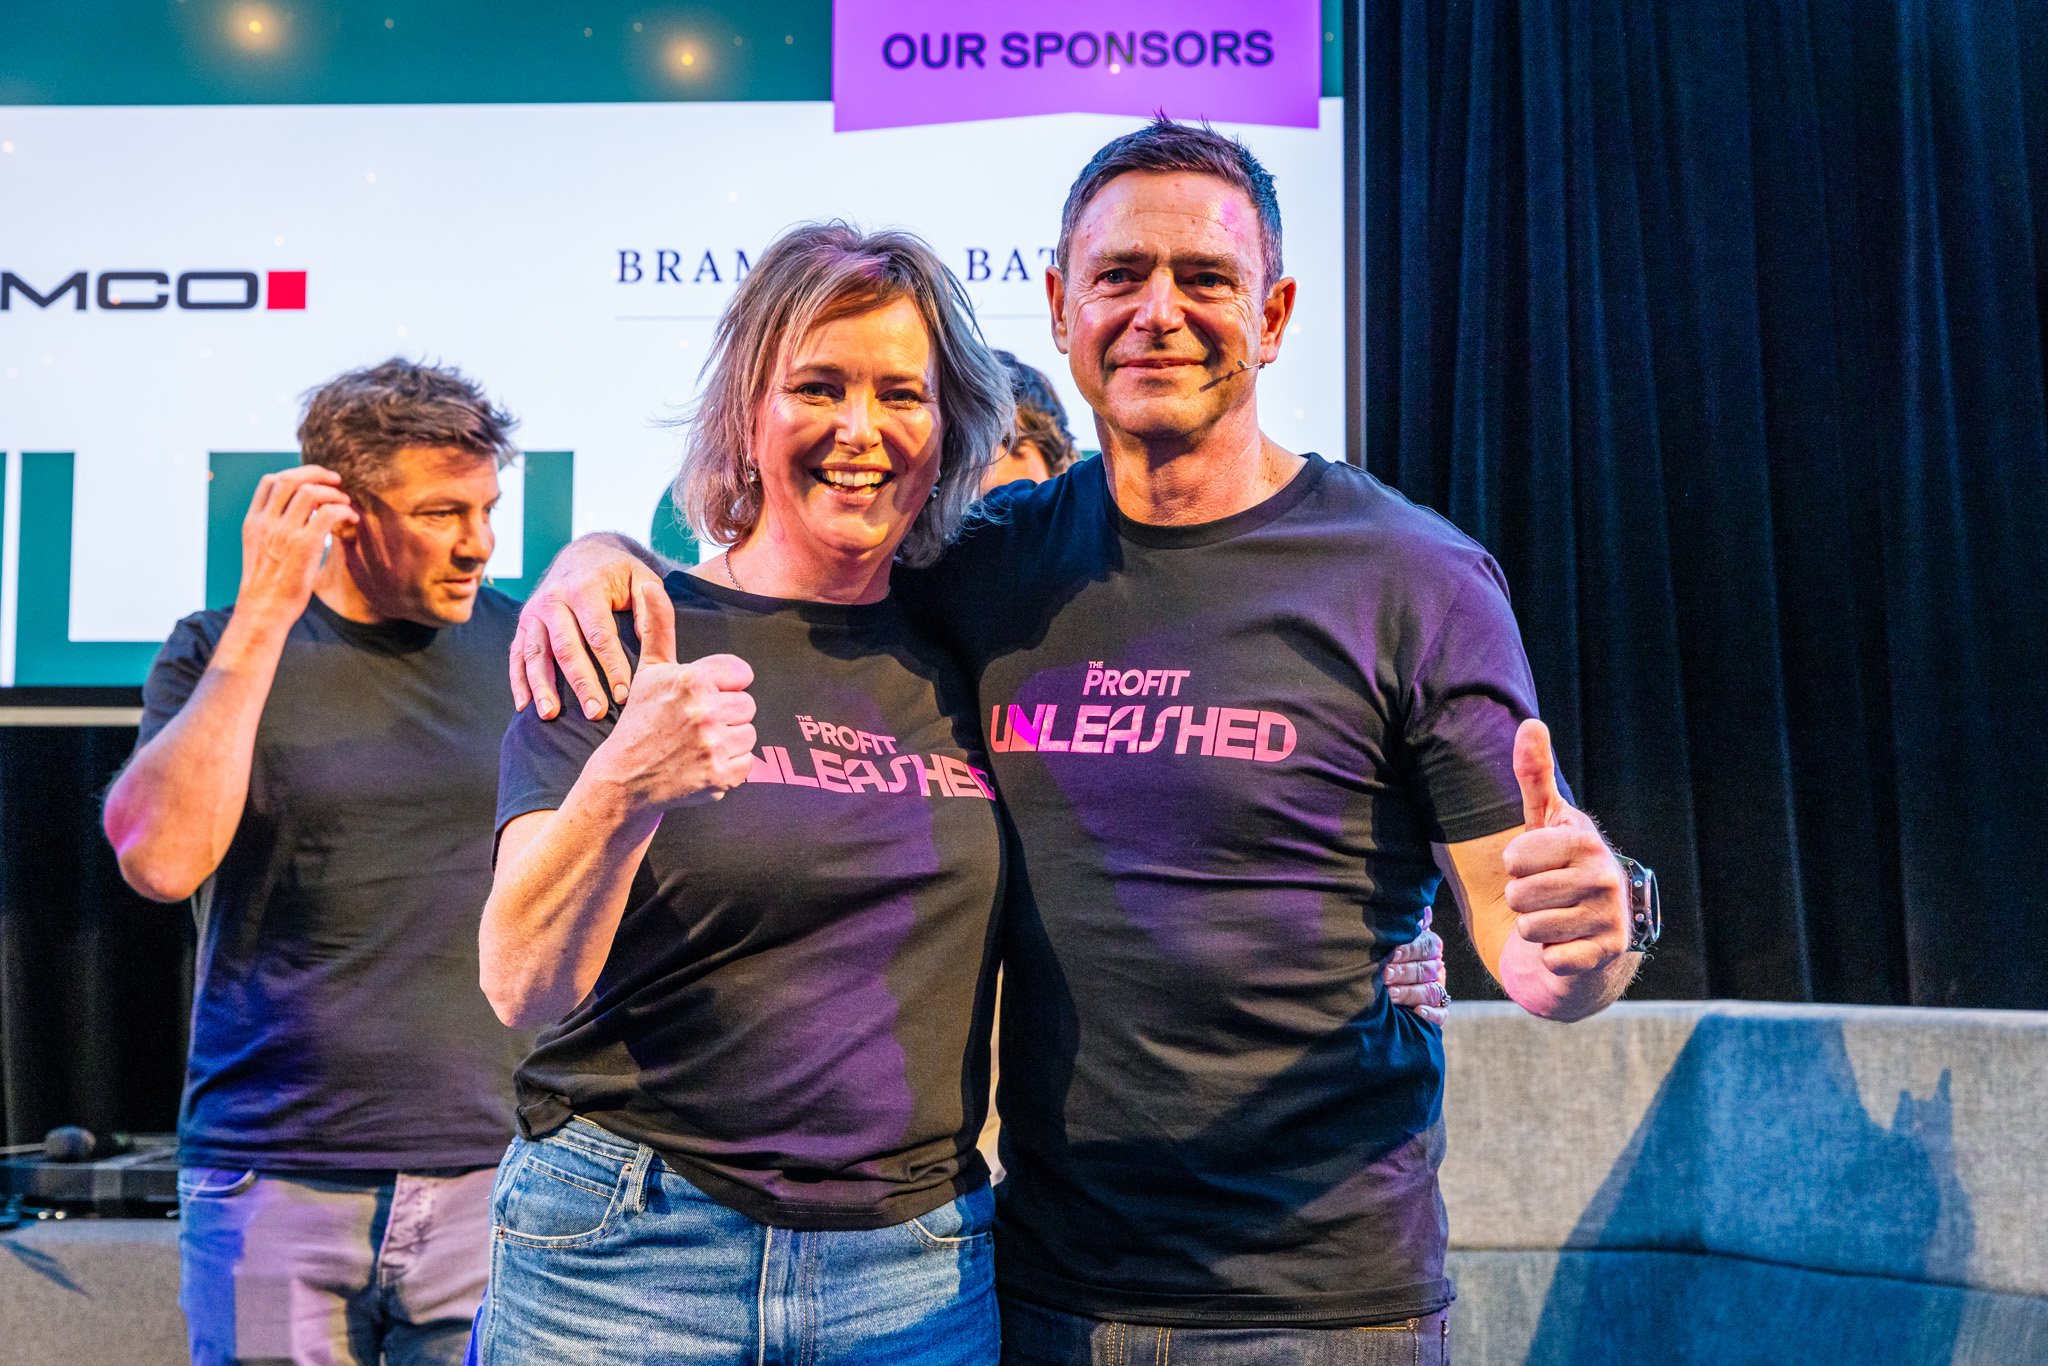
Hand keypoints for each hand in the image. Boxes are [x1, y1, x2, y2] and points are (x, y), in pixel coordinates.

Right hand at [237, 466, 356, 621]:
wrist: (263, 610)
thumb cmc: (268, 585)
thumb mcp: (261, 550)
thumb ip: (274, 529)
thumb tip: (304, 515)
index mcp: (253, 522)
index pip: (270, 482)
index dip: (296, 474)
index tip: (314, 480)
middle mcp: (266, 523)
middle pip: (290, 479)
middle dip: (317, 473)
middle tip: (336, 481)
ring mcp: (284, 533)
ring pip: (310, 492)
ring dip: (333, 492)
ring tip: (345, 502)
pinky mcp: (304, 546)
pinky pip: (328, 513)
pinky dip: (343, 510)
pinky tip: (350, 518)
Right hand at [511, 535, 670, 719]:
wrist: (582, 553)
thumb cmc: (619, 573)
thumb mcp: (641, 579)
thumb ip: (649, 608)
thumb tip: (649, 644)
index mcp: (586, 588)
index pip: (599, 634)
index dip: (611, 666)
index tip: (623, 695)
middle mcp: (554, 599)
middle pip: (566, 648)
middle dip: (581, 683)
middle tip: (595, 713)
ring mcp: (534, 612)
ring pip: (536, 654)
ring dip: (543, 687)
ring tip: (551, 715)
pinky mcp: (523, 624)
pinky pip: (517, 654)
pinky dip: (519, 681)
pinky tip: (525, 706)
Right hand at [586, 580, 756, 812]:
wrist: (624, 778)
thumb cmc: (641, 720)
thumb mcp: (649, 670)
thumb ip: (659, 626)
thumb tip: (649, 585)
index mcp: (692, 679)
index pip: (742, 675)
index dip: (724, 687)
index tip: (701, 698)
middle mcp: (704, 710)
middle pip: (748, 706)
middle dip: (727, 715)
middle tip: (695, 725)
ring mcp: (713, 745)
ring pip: (750, 734)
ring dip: (730, 741)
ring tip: (698, 744)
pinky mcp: (720, 776)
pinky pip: (748, 764)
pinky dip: (730, 768)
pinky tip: (702, 764)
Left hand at [1385, 904, 1448, 1025]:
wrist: (1371, 982)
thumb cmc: (1379, 952)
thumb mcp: (1387, 935)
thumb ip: (1399, 922)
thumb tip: (1416, 907)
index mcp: (1427, 946)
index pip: (1425, 945)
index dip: (1409, 950)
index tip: (1391, 953)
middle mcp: (1435, 967)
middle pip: (1426, 969)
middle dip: (1404, 973)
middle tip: (1385, 975)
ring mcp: (1437, 989)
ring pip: (1431, 991)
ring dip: (1411, 993)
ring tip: (1391, 994)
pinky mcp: (1436, 1011)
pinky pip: (1441, 1014)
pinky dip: (1430, 1014)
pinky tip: (1417, 1012)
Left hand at [1503, 719, 1630, 975]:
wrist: (1593, 931)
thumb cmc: (1559, 868)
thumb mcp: (1544, 822)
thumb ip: (1535, 776)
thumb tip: (1530, 723)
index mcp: (1585, 840)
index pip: (1514, 857)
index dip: (1515, 865)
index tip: (1537, 864)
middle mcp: (1605, 876)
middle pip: (1518, 894)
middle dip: (1521, 899)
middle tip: (1546, 896)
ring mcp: (1610, 917)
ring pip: (1529, 928)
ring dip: (1533, 928)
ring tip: (1556, 918)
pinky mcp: (1606, 956)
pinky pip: (1550, 959)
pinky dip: (1551, 957)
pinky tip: (1569, 945)